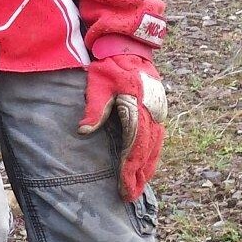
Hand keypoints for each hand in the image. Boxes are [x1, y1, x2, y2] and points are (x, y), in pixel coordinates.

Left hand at [68, 0, 170, 200]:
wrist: (129, 46)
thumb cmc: (109, 65)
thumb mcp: (98, 84)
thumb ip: (93, 109)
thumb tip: (83, 132)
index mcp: (137, 107)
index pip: (134, 145)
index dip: (129, 169)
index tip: (124, 187)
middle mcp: (152, 111)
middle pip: (147, 151)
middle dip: (139, 175)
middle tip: (131, 196)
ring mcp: (158, 110)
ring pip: (155, 146)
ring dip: (148, 168)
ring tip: (139, 187)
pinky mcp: (158, 109)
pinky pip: (157, 137)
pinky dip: (153, 154)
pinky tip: (147, 166)